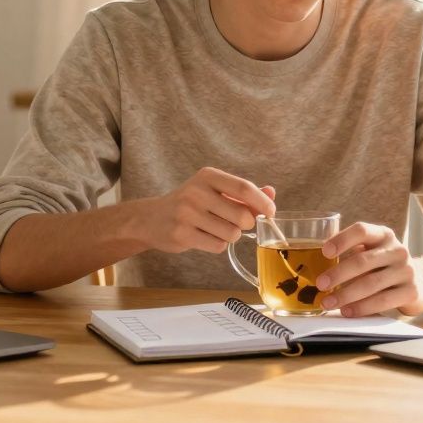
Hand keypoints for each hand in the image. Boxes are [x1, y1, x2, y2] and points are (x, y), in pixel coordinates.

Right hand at [136, 167, 275, 254]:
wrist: (151, 218)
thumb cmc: (190, 204)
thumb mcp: (214, 191)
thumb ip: (242, 193)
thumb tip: (271, 192)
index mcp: (207, 176)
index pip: (244, 188)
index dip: (263, 202)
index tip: (270, 212)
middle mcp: (196, 192)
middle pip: (242, 216)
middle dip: (245, 224)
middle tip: (235, 222)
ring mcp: (187, 214)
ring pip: (232, 234)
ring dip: (231, 236)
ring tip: (215, 229)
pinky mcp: (182, 234)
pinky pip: (218, 246)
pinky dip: (217, 245)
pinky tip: (204, 237)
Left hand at [317, 222, 422, 316]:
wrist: (422, 282)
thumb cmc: (384, 266)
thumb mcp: (372, 253)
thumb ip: (350, 254)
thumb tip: (314, 264)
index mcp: (383, 235)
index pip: (361, 230)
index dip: (342, 240)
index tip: (324, 252)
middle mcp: (397, 250)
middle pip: (362, 260)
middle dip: (338, 274)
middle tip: (320, 284)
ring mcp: (406, 271)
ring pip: (371, 283)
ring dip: (346, 295)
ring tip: (328, 303)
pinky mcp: (411, 292)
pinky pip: (382, 301)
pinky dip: (362, 307)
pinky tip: (347, 311)